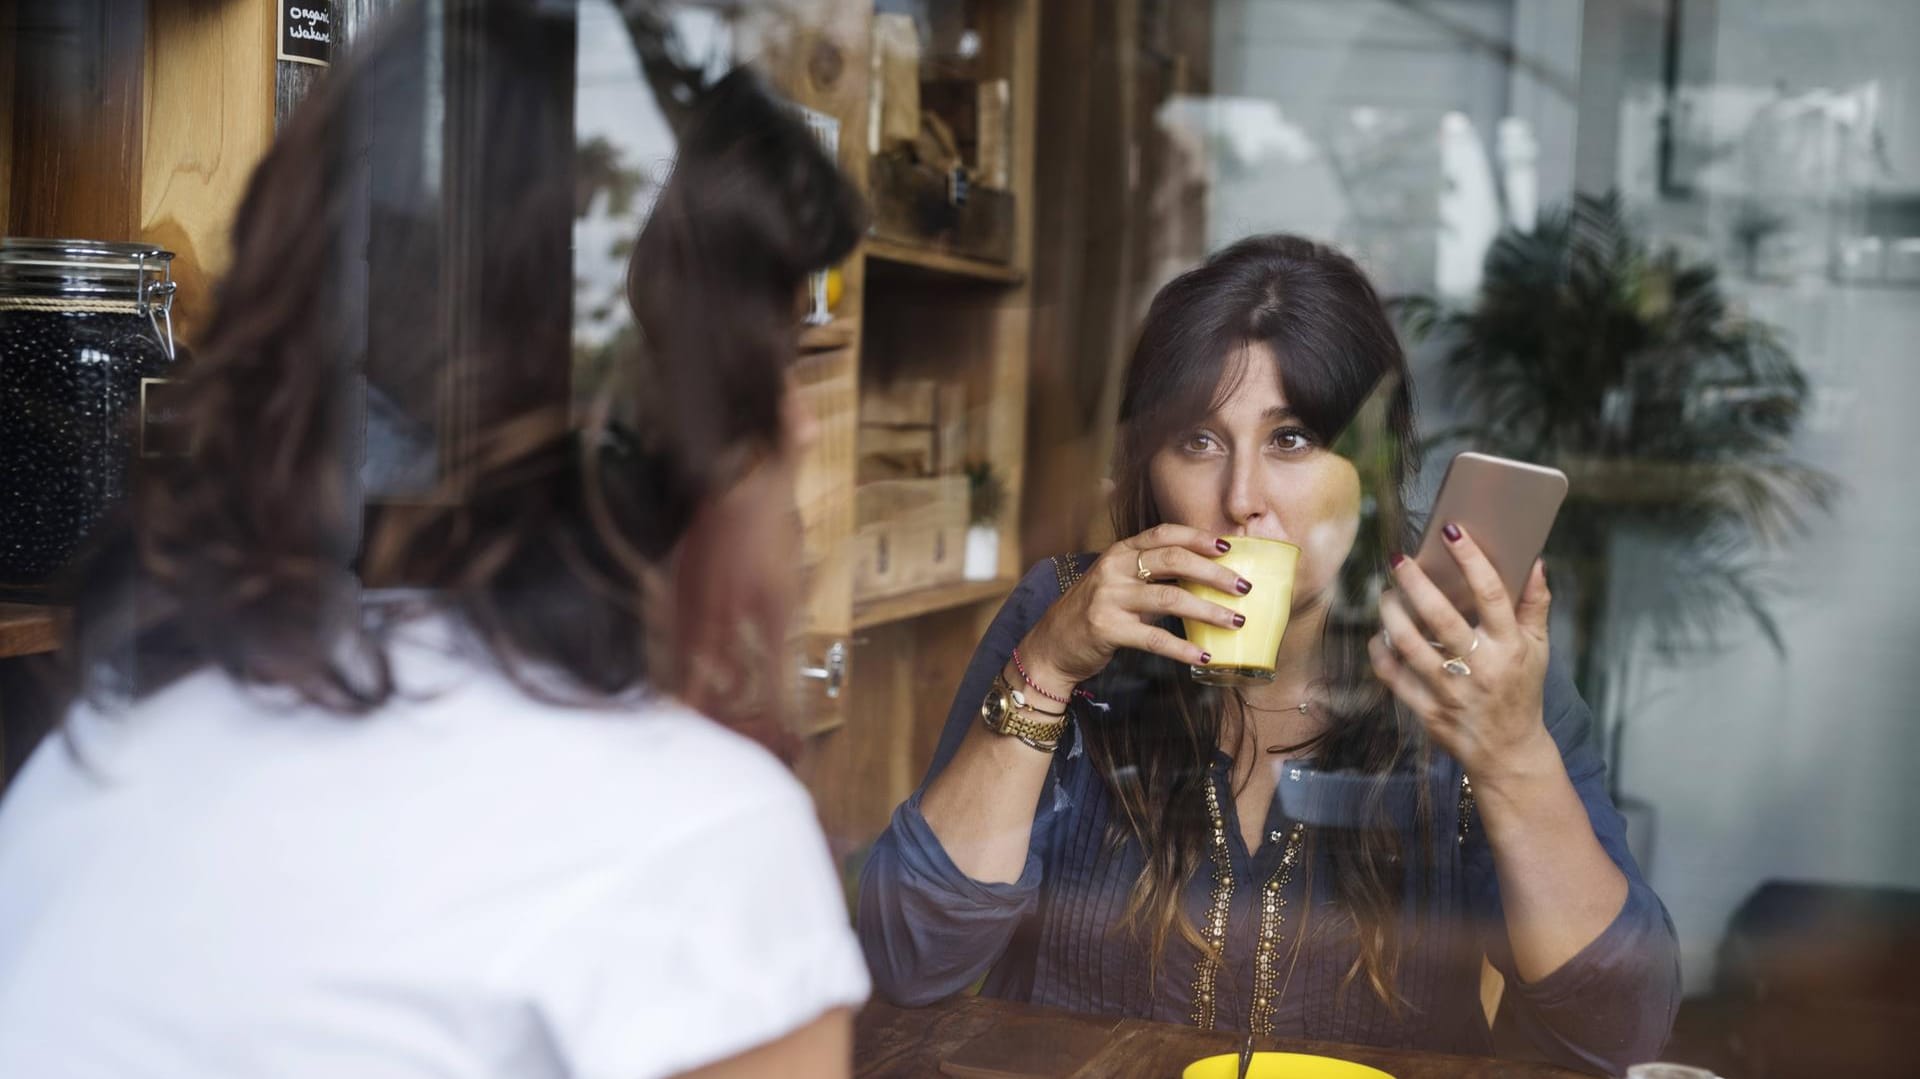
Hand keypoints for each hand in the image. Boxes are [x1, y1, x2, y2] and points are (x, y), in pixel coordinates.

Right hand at [1018, 524, 1247, 690]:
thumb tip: (1206, 577)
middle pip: (1173, 561)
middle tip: (1244, 587)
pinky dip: (1184, 648)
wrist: (1052, 644)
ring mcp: (1109, 599)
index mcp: (1120, 552)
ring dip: (1209, 610)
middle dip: (1214, 573)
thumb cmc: (1094, 612)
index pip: (1164, 534)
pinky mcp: (1108, 630)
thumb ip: (1153, 576)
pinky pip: (1155, 638)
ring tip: (1236, 621)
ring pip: (1170, 598)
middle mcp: (1114, 569)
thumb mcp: (1119, 583)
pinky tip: (1204, 654)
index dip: (1198, 538)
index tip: (1229, 548)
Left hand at [1367, 524, 1555, 785]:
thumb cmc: (1521, 690)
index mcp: (1510, 647)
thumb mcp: (1538, 649)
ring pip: (1410, 646)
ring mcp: (1451, 691)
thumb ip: (1535, 605)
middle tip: (1398, 559)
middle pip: (1441, 618)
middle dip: (1415, 584)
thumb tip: (1535, 561)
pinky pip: (1394, 677)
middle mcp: (1481, 668)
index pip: (1492, 595)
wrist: (1508, 751)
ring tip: (1386, 594)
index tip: (1452, 531)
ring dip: (1391, 615)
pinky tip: (1378, 635)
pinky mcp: (1427, 711)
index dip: (1472, 560)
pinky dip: (1381, 653)